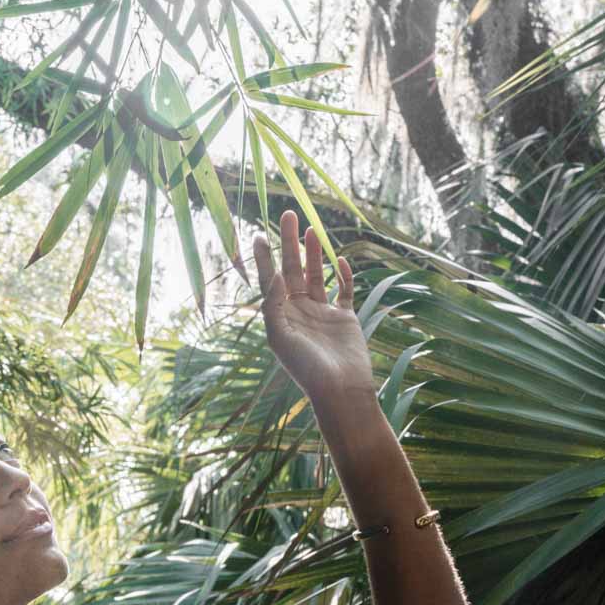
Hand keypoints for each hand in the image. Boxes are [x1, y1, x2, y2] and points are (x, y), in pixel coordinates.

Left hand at [252, 211, 375, 408]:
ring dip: (314, 252)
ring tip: (311, 228)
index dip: (264, 256)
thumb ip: (273, 303)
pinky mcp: (345, 318)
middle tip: (288, 214)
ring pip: (317, 275)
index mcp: (280, 315)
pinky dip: (343, 276)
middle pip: (293, 269)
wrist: (340, 390)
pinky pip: (344, 291)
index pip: (269, 278)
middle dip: (290, 242)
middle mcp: (299, 311)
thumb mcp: (280, 335)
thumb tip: (274, 272)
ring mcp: (322, 313)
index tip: (258, 233)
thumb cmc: (305, 367)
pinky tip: (341, 260)